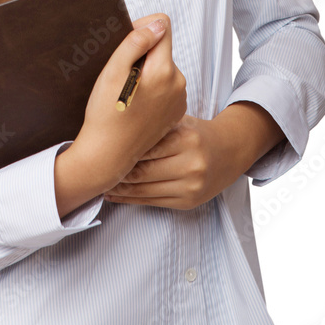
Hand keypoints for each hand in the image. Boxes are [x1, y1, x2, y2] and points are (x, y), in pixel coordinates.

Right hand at [57, 14, 186, 213]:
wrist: (108, 156)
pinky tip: (135, 104)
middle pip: (162, 48)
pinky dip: (152, 88)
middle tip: (121, 75)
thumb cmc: (106, 114)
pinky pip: (166, 86)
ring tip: (127, 93)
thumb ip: (136, 42)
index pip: (163, 26)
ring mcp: (179, 99)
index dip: (142, 27)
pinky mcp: (176, 112)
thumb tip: (157, 23)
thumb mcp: (113, 72)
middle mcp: (178, 83)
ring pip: (163, 67)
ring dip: (146, 72)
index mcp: (164, 70)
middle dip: (142, 54)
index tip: (126, 45)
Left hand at [103, 113, 243, 209]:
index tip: (102, 150)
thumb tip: (117, 127)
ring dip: (120, 189)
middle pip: (143, 172)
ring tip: (100, 184)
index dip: (121, 151)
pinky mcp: (188, 202)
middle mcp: (191, 164)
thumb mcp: (179, 121)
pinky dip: (131, 200)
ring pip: (145, 190)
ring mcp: (191, 186)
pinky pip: (153, 202)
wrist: (229, 152)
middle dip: (117, 172)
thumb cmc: (196, 133)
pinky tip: (115, 195)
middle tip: (95, 169)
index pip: (145, 148)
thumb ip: (154, 124)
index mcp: (186, 139)